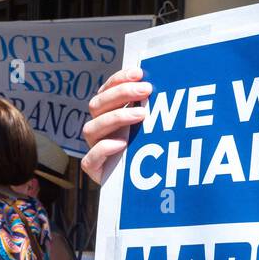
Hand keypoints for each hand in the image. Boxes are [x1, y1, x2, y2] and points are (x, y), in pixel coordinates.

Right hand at [81, 68, 151, 184]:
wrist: (141, 187)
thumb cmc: (149, 152)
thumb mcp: (152, 127)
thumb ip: (152, 108)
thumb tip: (168, 84)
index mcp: (108, 114)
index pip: (106, 90)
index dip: (119, 79)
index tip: (139, 72)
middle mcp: (99, 129)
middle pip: (97, 105)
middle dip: (121, 94)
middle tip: (146, 90)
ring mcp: (94, 148)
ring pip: (91, 129)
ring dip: (116, 117)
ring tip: (141, 115)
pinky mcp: (94, 170)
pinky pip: (89, 159)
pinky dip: (104, 149)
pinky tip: (122, 144)